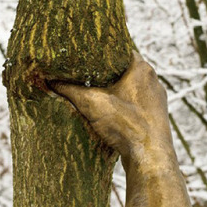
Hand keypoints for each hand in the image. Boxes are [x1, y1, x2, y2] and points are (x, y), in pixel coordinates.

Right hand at [51, 51, 170, 166]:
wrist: (150, 157)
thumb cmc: (127, 125)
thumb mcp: (91, 103)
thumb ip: (69, 89)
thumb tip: (50, 81)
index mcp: (141, 68)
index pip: (119, 49)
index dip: (102, 51)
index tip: (86, 54)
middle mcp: (152, 80)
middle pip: (125, 68)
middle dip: (106, 72)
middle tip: (86, 73)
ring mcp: (156, 98)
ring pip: (131, 87)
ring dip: (115, 89)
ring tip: (95, 92)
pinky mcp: (155, 116)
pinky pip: (136, 103)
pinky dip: (123, 104)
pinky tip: (110, 112)